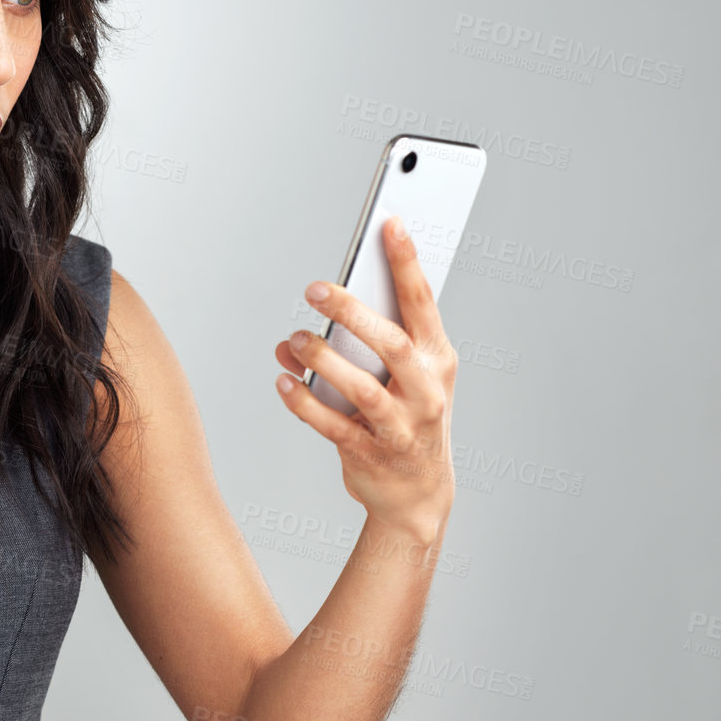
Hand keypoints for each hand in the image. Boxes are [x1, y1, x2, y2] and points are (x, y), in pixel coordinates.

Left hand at [273, 216, 456, 538]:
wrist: (418, 496)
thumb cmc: (407, 419)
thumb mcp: (403, 378)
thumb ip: (362, 345)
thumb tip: (305, 327)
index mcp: (436, 360)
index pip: (422, 303)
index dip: (407, 263)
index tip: (390, 223)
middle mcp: (425, 390)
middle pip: (390, 342)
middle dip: (352, 312)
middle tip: (316, 288)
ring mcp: (401, 426)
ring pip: (362, 387)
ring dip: (323, 360)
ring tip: (294, 341)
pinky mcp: (371, 454)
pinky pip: (333, 425)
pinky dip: (305, 403)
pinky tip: (284, 383)